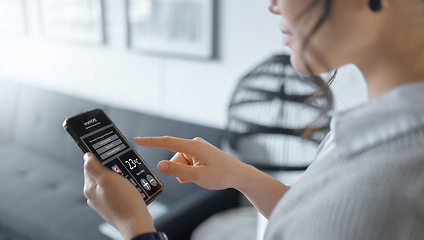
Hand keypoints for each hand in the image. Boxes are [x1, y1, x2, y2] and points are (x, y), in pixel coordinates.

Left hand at [83, 153, 155, 239]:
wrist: (137, 222)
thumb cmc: (124, 203)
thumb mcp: (107, 179)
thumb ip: (94, 166)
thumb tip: (86, 156)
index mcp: (90, 189)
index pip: (89, 166)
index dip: (101, 159)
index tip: (112, 160)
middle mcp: (95, 197)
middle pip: (101, 174)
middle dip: (113, 170)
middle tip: (122, 172)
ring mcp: (105, 203)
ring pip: (111, 183)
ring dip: (120, 179)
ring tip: (128, 182)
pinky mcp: (114, 206)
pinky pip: (118, 192)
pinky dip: (125, 188)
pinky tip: (131, 190)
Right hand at [135, 136, 288, 217]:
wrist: (239, 174)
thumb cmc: (222, 175)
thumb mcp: (197, 177)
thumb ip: (177, 171)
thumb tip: (159, 165)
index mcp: (193, 146)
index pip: (167, 142)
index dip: (151, 142)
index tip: (138, 140)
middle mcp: (194, 144)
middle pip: (174, 159)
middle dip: (180, 171)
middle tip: (197, 176)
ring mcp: (197, 148)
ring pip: (180, 163)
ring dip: (187, 172)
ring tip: (203, 174)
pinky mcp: (199, 153)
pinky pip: (187, 163)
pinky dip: (191, 171)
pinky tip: (204, 172)